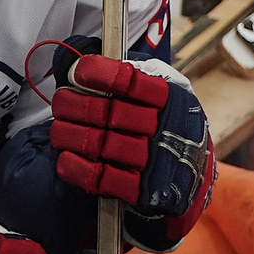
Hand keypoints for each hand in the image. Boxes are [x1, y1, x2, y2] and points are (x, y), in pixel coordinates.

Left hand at [49, 43, 214, 239]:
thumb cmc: (163, 125)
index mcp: (168, 98)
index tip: (78, 73)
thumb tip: (80, 63)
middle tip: (61, 103)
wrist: (194, 175)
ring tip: (59, 130)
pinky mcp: (142, 191)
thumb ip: (126, 77)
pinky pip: (105, 180)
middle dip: (77, 106)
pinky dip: (79, 169)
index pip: (131, 82)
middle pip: (110, 113)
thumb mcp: (157, 93)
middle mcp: (163, 128)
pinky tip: (65, 158)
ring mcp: (154, 161)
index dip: (101, 74)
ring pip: (103, 144)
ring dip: (71, 136)